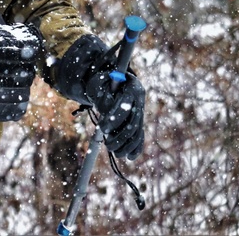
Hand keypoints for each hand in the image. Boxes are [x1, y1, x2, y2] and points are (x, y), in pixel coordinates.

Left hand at [54, 35, 145, 159]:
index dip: (114, 118)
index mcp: (132, 87)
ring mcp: (141, 111)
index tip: (102, 129)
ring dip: (126, 145)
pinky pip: (140, 136)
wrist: (114, 82)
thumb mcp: (97, 81)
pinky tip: (129, 157)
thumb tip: (104, 110)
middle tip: (107, 145)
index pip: (125, 105)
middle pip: (133, 122)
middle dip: (119, 136)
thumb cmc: (103, 81)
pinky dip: (136, 147)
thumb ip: (99, 91)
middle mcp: (140, 100)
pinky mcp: (139, 121)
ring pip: (136, 132)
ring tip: (114, 152)